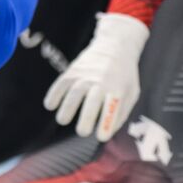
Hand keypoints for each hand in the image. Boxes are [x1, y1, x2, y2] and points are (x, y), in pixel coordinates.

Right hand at [43, 13, 148, 140]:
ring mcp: (86, 75)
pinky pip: (61, 83)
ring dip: (67, 107)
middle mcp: (102, 82)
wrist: (115, 45)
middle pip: (92, 101)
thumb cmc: (124, 75)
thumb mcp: (132, 92)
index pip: (112, 108)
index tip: (101, 137)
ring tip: (62, 120)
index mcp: (118, 89)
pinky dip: (54, 94)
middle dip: (86, 117)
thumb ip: (122, 112)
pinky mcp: (73, 70)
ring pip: (74, 92)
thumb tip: (108, 132)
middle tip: (82, 132)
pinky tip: (50, 106)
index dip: (106, 123)